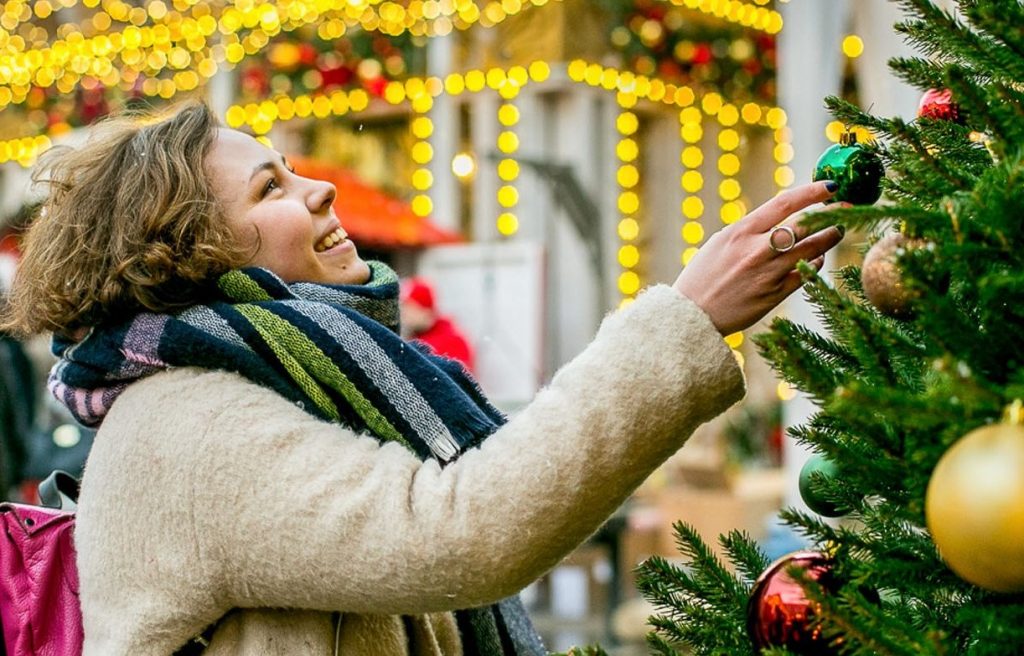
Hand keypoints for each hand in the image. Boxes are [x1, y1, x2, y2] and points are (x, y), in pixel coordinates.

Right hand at [672, 181, 843, 335]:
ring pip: (811, 250)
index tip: (831, 186)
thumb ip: (749, 231)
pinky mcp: (774, 295)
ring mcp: (767, 274)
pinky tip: (816, 258)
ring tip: (837, 231)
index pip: (784, 204)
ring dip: (829, 238)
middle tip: (847, 207)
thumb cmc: (703, 276)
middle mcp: (756, 251)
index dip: (813, 192)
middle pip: (805, 226)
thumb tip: (779, 218)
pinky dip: (814, 263)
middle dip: (831, 214)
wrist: (692, 314)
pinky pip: (805, 274)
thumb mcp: (720, 244)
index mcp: (740, 232)